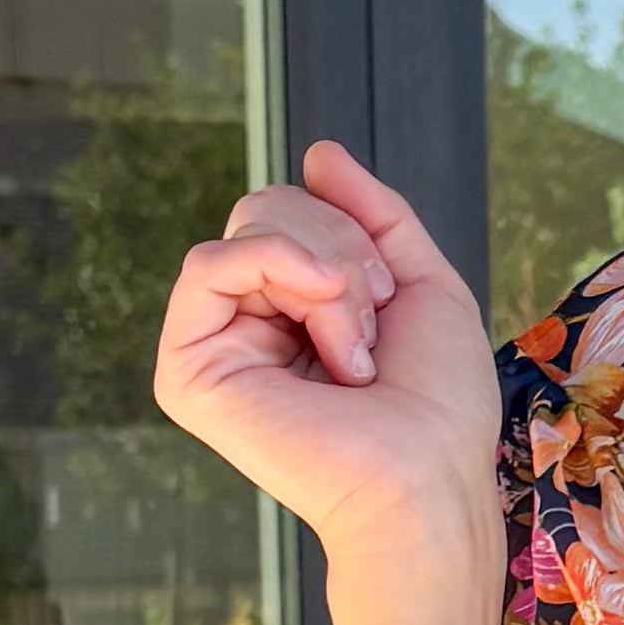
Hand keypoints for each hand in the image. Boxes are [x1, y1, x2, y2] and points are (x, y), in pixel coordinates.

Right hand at [153, 140, 501, 575]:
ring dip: (326, 272)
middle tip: (370, 332)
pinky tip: (319, 320)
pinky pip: (208, 262)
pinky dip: (276, 266)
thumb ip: (371, 213)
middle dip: (339, 248)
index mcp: (295, 310)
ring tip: (352, 350)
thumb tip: (317, 152)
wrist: (426, 472)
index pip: (294, 210)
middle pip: (266, 205)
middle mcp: (248, 324)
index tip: (388, 298)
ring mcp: (214, 345)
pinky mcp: (186, 369)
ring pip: (247, 225)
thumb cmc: (437, 402)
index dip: (351, 232)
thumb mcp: (419, 281)